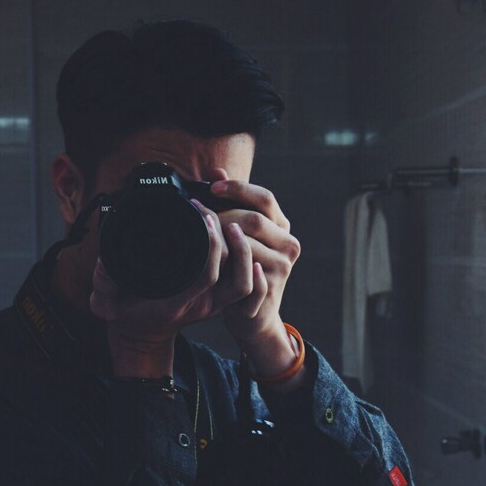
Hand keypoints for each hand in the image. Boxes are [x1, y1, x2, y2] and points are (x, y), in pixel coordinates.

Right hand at [89, 188, 258, 343]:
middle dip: (228, 239)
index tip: (202, 216)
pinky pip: (243, 284)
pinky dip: (245, 261)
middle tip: (213, 211)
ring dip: (242, 251)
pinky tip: (235, 236)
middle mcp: (198, 306)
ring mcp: (212, 305)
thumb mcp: (104, 301)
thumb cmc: (125, 312)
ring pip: (243, 281)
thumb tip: (105, 260)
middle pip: (231, 275)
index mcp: (175, 305)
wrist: (141, 332)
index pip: (206, 276)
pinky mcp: (218, 300)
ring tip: (229, 221)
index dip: (211, 245)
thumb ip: (102, 283)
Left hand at [199, 168, 301, 350]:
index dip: (238, 189)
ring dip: (220, 241)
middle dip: (223, 214)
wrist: (253, 313)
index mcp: (281, 226)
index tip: (211, 188)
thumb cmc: (240, 268)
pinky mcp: (272, 291)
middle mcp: (288, 244)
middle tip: (197, 212)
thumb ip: (230, 203)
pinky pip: (251, 277)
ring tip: (197, 236)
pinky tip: (217, 264)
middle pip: (255, 220)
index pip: (265, 198)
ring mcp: (282, 268)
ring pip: (249, 247)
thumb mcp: (236, 234)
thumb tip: (216, 171)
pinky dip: (233, 269)